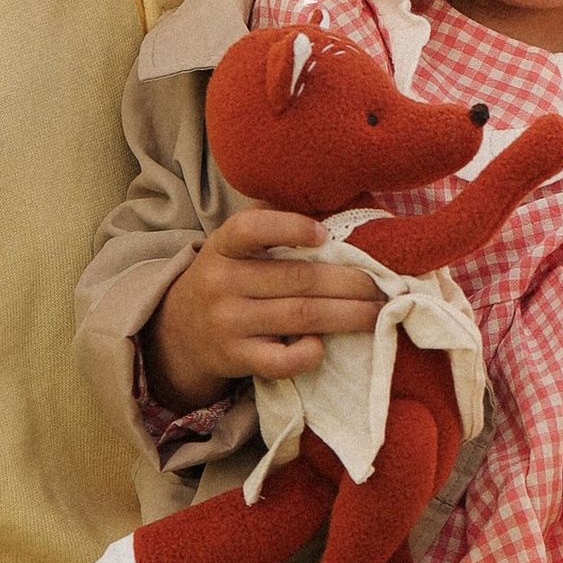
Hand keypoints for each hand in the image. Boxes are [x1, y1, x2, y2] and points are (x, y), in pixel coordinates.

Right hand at [145, 205, 383, 407]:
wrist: (177, 335)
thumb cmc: (227, 280)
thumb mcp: (234, 248)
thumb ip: (271, 223)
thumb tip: (331, 202)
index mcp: (224, 246)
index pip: (250, 228)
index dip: (291, 227)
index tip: (325, 235)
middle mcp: (221, 282)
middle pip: (300, 278)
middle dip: (352, 281)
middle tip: (385, 285)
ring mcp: (227, 323)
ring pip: (301, 316)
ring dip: (350, 314)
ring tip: (379, 311)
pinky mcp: (236, 358)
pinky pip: (280, 360)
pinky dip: (308, 353)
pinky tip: (324, 345)